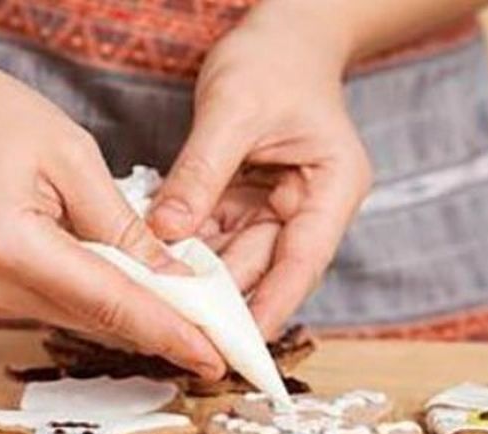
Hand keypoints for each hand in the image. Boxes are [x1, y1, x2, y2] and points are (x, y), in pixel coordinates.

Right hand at [0, 0, 223, 376]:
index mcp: (5, 246)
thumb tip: (172, 279)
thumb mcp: (71, 155)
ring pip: (72, 317)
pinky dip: (90, 299)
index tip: (214, 358)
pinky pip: (47, 305)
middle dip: (157, 327)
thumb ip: (122, 226)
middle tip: (214, 338)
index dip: (169, 333)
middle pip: (93, 320)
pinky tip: (126, 289)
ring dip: (125, 314)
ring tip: (183, 312)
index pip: (109, 303)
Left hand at [149, 0, 372, 336]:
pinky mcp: (249, 203)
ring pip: (236, 257)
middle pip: (266, 267)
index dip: (273, 305)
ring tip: (155, 295)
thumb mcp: (234, 109)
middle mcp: (311, 207)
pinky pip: (216, 235)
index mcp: (334, 188)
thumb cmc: (273, 61)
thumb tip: (167, 232)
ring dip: (197, 274)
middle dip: (222, 294)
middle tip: (175, 323)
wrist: (280, 37)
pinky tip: (153, 259)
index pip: (304, 261)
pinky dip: (186, 246)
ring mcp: (279, 208)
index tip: (239, 343)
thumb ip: (202, 172)